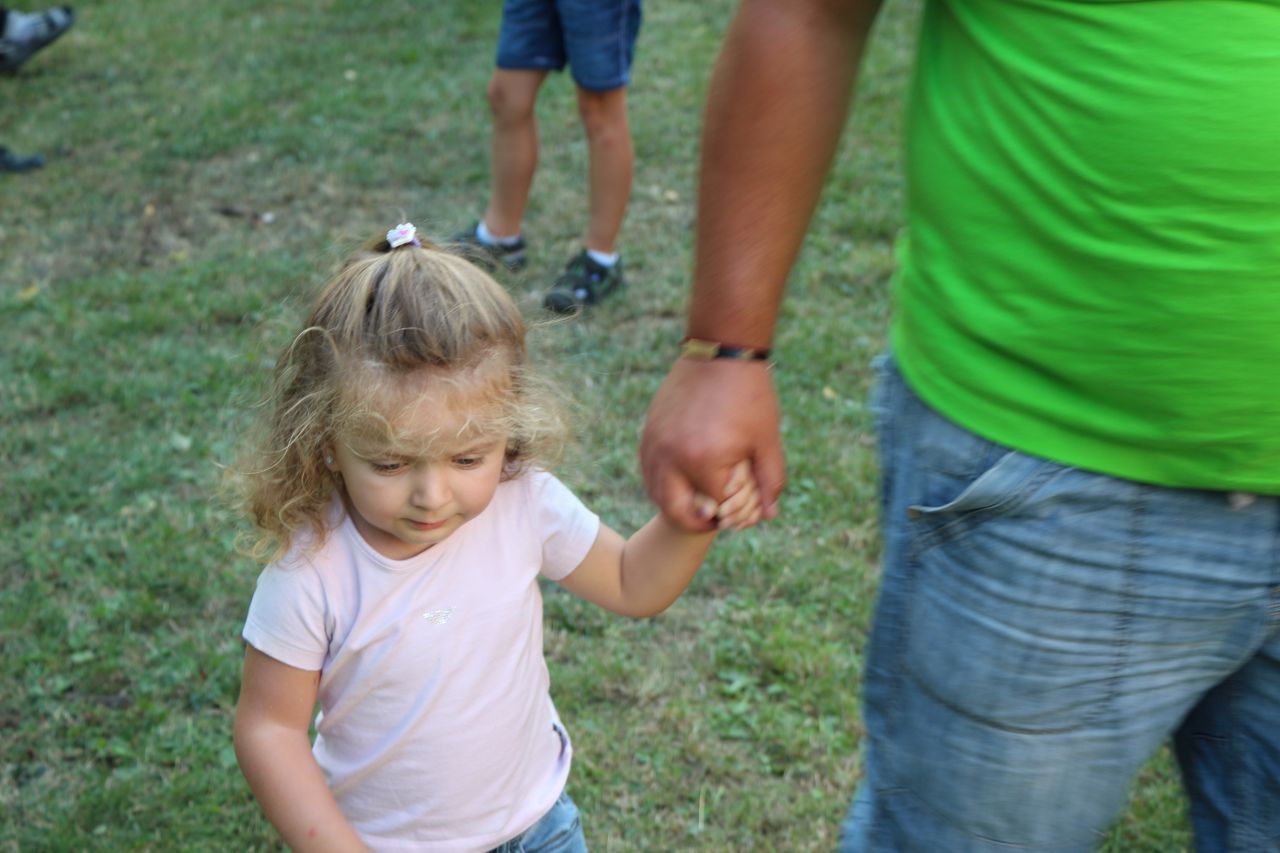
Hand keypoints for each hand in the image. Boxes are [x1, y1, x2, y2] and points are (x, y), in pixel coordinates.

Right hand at [640, 358, 785, 530]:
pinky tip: (681, 483)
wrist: (720, 351)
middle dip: (696, 522)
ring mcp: (655, 445)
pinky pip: (648, 472)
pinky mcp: (648, 433)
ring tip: (697, 504)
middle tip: (713, 520)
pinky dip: (662, 485)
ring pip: (656, 494)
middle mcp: (672, 457)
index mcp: (704, 461)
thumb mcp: (767, 440)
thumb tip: (769, 515)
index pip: (714, 508)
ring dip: (675, 506)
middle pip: (675, 511)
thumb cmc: (750, 395)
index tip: (739, 515)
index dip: (729, 516)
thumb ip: (770, 480)